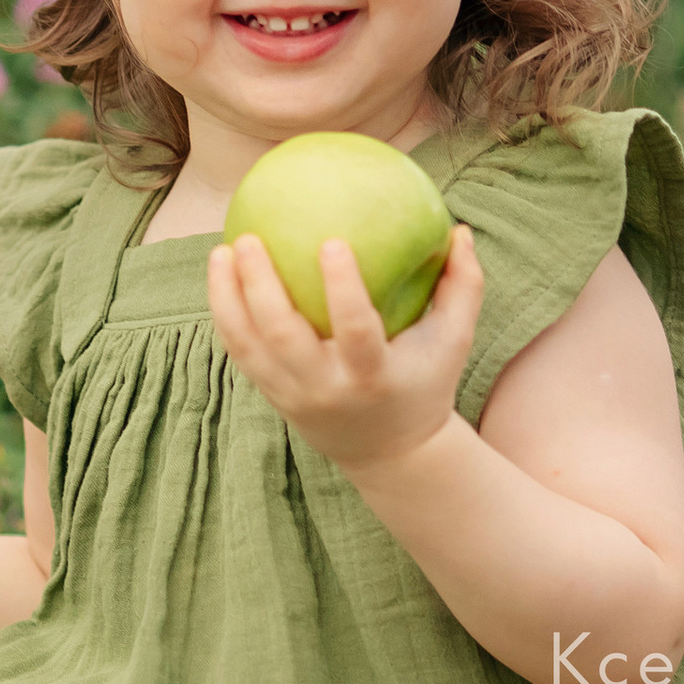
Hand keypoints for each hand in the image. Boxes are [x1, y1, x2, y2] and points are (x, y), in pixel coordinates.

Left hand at [206, 225, 481, 473]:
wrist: (390, 454)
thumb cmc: (424, 382)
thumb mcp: (453, 342)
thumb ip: (463, 286)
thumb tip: (460, 229)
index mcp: (373, 375)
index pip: (356, 330)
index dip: (342, 288)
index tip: (331, 242)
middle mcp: (327, 387)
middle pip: (283, 335)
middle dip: (261, 286)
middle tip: (248, 238)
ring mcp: (293, 394)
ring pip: (248, 345)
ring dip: (227, 297)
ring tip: (220, 251)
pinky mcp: (273, 395)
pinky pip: (239, 352)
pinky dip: (226, 314)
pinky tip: (220, 275)